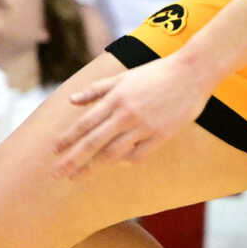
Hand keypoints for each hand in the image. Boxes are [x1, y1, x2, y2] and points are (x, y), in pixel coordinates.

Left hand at [53, 57, 207, 177]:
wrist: (192, 71)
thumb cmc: (157, 72)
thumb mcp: (123, 77)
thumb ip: (96, 90)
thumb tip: (72, 101)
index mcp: (115, 98)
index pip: (85, 123)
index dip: (68, 138)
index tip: (54, 151)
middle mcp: (126, 114)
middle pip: (93, 142)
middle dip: (73, 159)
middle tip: (57, 174)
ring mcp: (144, 126)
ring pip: (113, 153)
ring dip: (93, 166)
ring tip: (78, 176)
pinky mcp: (161, 135)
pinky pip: (138, 155)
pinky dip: (125, 161)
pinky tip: (117, 164)